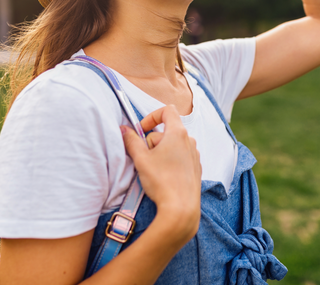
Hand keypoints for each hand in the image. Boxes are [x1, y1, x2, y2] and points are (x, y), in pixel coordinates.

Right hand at [121, 105, 201, 237]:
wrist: (181, 208)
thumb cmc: (162, 181)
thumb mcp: (141, 159)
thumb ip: (131, 141)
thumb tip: (124, 130)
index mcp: (178, 133)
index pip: (167, 110)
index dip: (151, 117)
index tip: (141, 131)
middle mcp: (189, 141)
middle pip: (167, 130)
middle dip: (152, 140)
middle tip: (143, 157)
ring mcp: (194, 155)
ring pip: (173, 145)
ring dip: (160, 152)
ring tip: (153, 169)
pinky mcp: (195, 168)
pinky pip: (180, 157)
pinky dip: (169, 161)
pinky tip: (163, 176)